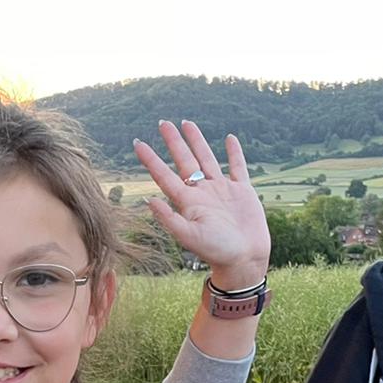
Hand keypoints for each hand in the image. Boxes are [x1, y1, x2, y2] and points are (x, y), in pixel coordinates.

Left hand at [135, 121, 268, 286]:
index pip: (165, 175)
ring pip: (207, 159)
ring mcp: (222, 190)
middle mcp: (202, 193)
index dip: (151, 160)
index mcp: (188, 202)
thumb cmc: (216, 251)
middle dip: (174, 142)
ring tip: (187, 123)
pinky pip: (238, 166)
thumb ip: (169, 218)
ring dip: (197, 141)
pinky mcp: (242, 191)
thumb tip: (148, 199)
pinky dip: (234, 153)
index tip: (137, 143)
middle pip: (185, 161)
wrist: (244, 259)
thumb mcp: (189, 236)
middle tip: (162, 123)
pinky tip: (229, 139)